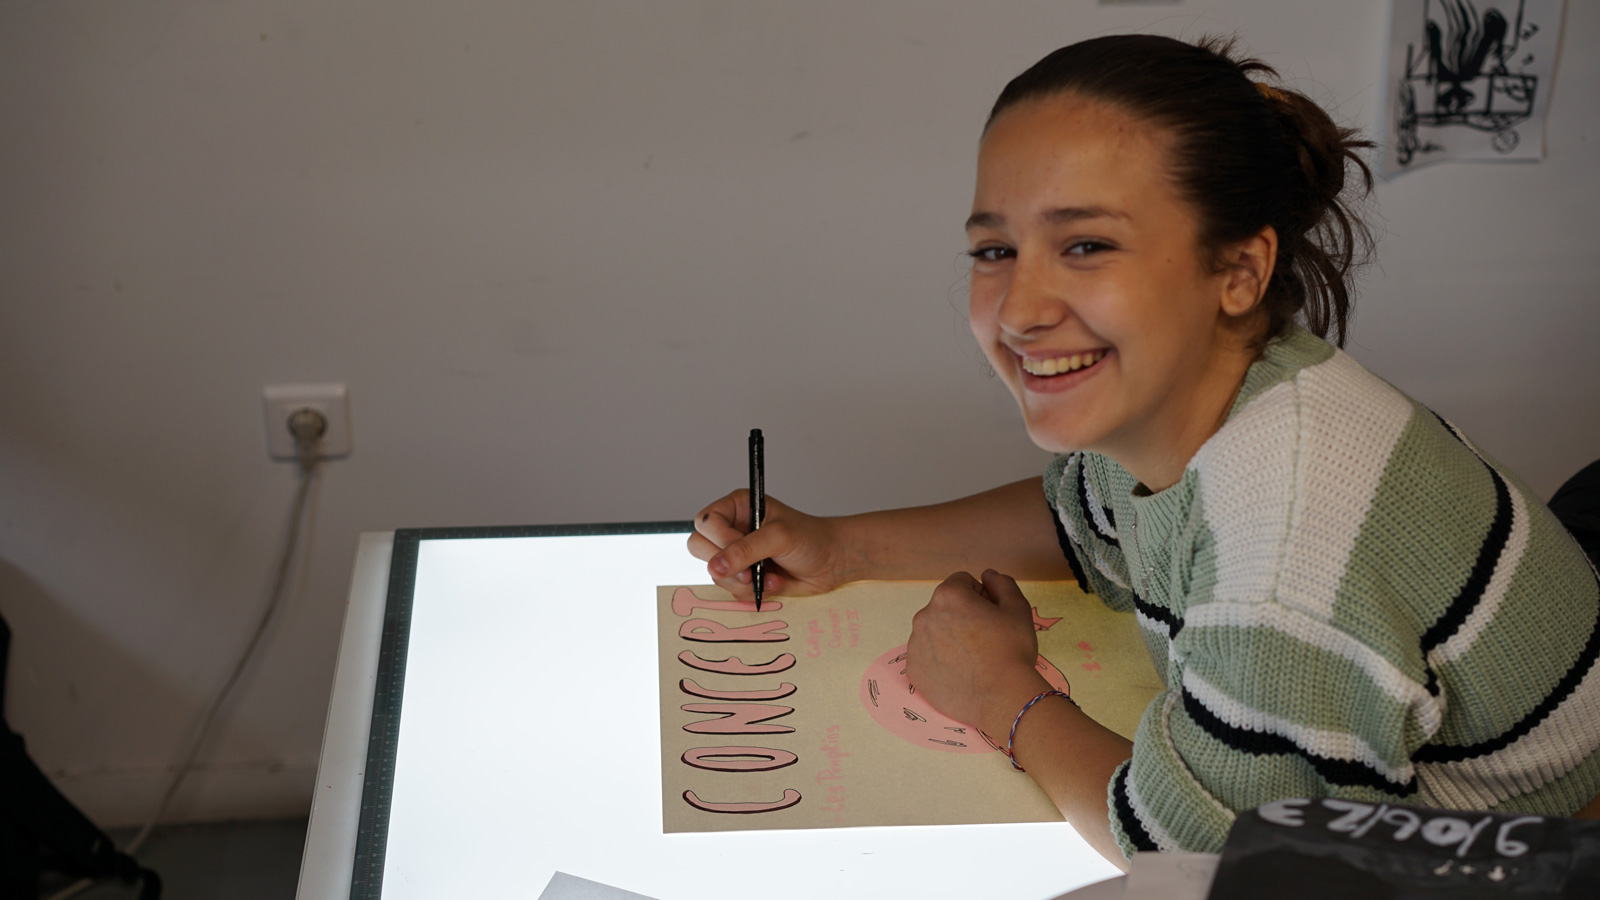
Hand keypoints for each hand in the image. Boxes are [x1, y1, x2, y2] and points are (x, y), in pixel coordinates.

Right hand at [687, 490, 848, 598]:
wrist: (832, 562)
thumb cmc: (811, 539)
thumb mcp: (779, 537)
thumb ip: (746, 550)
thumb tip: (716, 566)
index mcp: (738, 507)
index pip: (707, 522)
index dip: (720, 540)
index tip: (742, 553)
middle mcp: (732, 528)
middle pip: (700, 547)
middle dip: (726, 566)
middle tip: (751, 572)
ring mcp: (736, 554)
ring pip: (715, 573)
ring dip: (743, 582)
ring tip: (771, 577)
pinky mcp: (743, 575)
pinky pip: (729, 589)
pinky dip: (750, 592)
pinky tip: (774, 583)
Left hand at [906, 569, 1050, 736]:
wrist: (1002, 698)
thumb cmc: (1012, 651)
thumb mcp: (1018, 609)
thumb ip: (1002, 583)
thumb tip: (987, 575)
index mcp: (948, 595)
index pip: (962, 582)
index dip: (981, 596)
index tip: (991, 616)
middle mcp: (924, 616)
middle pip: (945, 607)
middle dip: (961, 616)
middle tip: (984, 640)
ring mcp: (915, 644)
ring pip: (934, 632)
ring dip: (948, 638)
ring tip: (972, 659)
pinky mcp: (913, 670)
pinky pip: (926, 657)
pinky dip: (939, 661)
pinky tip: (960, 673)